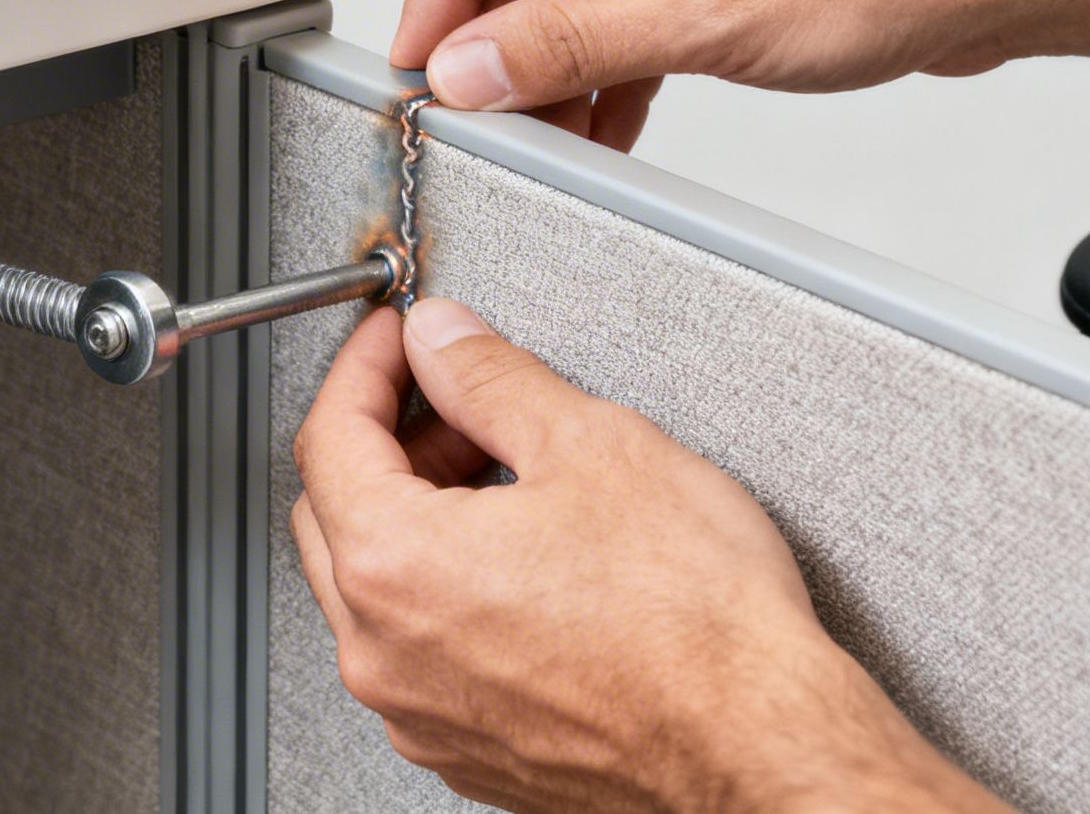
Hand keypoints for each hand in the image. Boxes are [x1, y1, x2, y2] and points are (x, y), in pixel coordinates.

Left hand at [290, 299, 1011, 812]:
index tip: (395, 341)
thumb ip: (489, 377)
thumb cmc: (697, 625)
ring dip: (413, 517)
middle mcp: (383, 653)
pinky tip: (517, 561)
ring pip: (371, 588)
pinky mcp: (463, 748)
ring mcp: (418, 712)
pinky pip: (416, 650)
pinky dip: (441, 590)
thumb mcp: (591, 445)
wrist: (760, 747)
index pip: (329, 436)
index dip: (364, 367)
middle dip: (385, 440)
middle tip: (452, 401)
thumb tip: (442, 340)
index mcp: (395, 566)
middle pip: (333, 513)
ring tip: (503, 478)